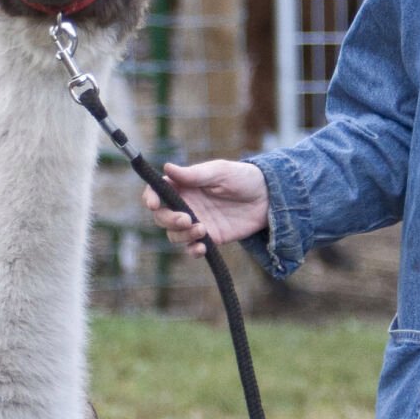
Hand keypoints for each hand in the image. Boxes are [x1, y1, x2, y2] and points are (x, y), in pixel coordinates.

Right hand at [142, 159, 268, 257]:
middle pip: (162, 217)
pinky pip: (192, 248)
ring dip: (182, 236)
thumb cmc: (244, 178)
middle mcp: (186, 205)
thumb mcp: (220, 172)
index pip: (157, 192)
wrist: (269, 198)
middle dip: (169, 220)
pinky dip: (192, 251)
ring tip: (202, 230)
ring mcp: (196, 222)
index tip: (152, 204)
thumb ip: (194, 174)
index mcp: (185, 186)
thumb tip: (166, 168)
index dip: (150, 197)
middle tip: (187, 219)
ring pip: (174, 235)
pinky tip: (202, 248)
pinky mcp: (210, 238)